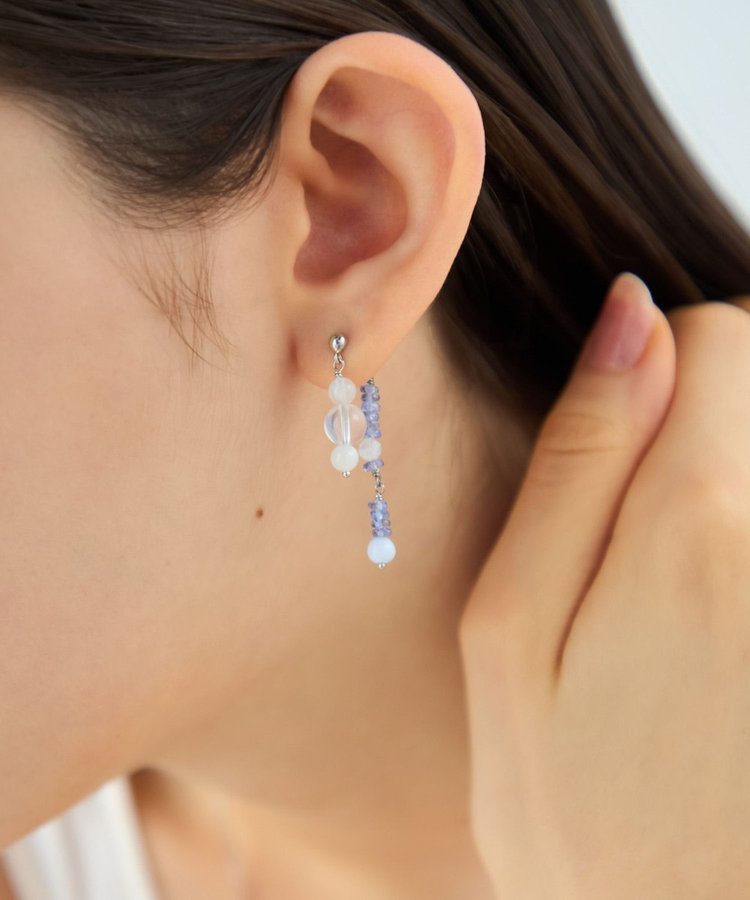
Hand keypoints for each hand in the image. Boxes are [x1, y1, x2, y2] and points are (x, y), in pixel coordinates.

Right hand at [458, 273, 749, 898]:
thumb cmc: (579, 810)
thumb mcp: (513, 634)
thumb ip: (573, 462)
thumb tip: (629, 317)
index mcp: (693, 525)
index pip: (715, 334)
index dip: (659, 371)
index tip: (621, 449)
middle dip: (707, 428)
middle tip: (650, 548)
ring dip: (732, 489)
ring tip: (696, 609)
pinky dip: (740, 547)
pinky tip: (721, 631)